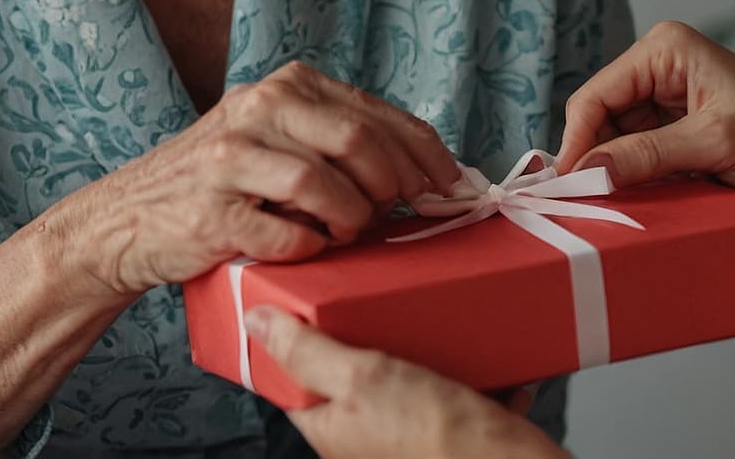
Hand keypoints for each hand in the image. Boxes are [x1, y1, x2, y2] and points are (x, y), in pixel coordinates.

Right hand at [63, 61, 461, 294]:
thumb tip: (421, 168)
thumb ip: (336, 137)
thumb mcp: (276, 135)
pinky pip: (287, 234)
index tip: (451, 183)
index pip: (375, 112)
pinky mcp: (212, 212)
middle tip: (394, 212)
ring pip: (323, 185)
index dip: (424, 151)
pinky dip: (309, 247)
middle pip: (356, 141)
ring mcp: (230, 159)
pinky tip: (305, 245)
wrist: (128, 218)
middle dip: (392, 184)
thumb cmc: (221, 182)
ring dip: (350, 218)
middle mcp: (257, 109)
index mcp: (285, 86)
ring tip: (344, 231)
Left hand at [248, 307, 567, 458]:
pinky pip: (460, 384)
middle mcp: (370, 435)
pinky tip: (477, 345)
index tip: (311, 297)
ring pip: (411, 373)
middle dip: (374, 331)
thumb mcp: (361, 379)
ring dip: (426, 344)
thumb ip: (309, 350)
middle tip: (380, 296)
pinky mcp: (458, 424)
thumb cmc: (434, 438)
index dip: (301, 335)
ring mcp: (414, 431)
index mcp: (334, 429)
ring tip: (431, 313)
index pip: (299, 377)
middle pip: (358, 370)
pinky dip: (472, 365)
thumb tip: (256, 322)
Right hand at [553, 21, 734, 225]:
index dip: (575, 143)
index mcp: (666, 50)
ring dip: (618, 178)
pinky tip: (640, 207)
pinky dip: (639, 185)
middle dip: (595, 162)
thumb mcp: (716, 144)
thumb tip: (585, 172)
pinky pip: (643, 162)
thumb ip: (648, 155)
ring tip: (613, 213)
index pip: (595, 96)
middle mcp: (664, 70)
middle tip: (584, 210)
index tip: (564, 191)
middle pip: (601, 121)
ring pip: (619, 146)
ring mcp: (674, 106)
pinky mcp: (686, 137)